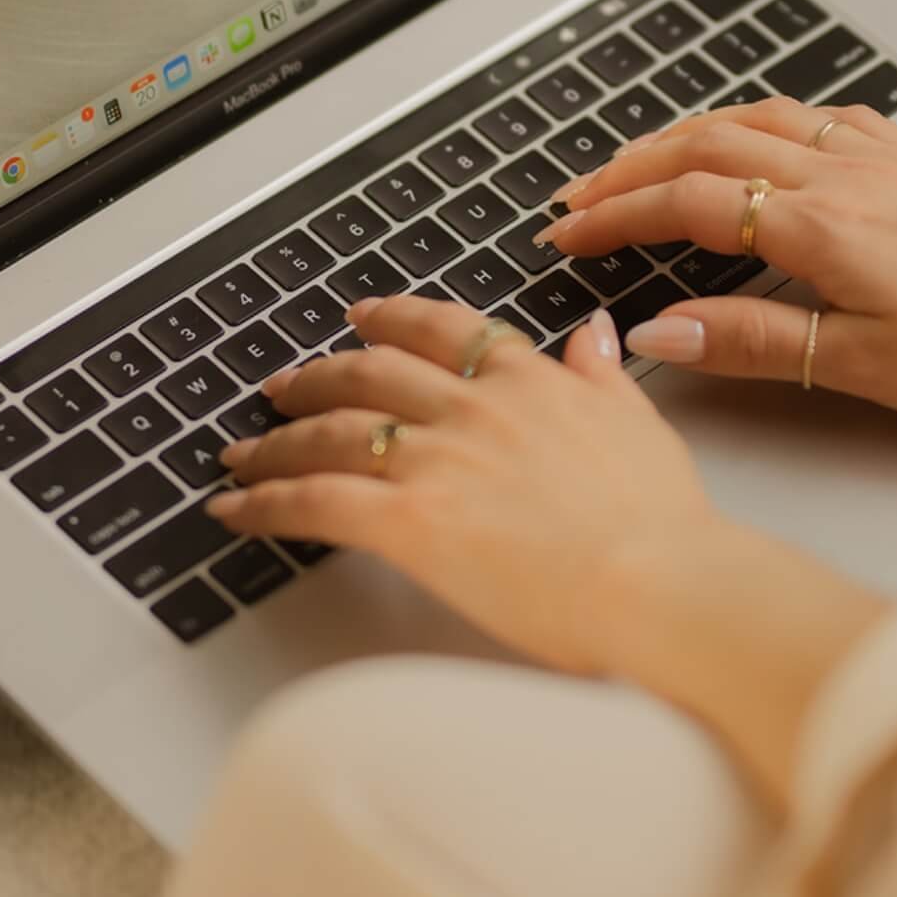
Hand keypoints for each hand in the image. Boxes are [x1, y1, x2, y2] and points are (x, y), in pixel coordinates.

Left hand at [207, 297, 711, 674]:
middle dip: (316, 377)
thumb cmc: (659, 520)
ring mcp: (437, 459)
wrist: (657, 580)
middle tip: (282, 386)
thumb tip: (593, 331)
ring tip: (243, 451)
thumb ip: (603, 373)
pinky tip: (236, 508)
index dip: (392, 319)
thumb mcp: (640, 423)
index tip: (363, 317)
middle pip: (369, 373)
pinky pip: (316, 501)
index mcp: (528, 380)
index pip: (443, 330)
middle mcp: (473, 406)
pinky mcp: (409, 521)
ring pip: (330, 432)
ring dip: (277, 440)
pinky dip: (266, 502)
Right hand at [539, 97, 896, 417]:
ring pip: (751, 119)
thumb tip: (664, 332)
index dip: (617, 217)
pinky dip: (754, 119)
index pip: (687, 203)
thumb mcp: (866, 363)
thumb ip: (756, 342)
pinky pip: (808, 115)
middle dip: (628, 168)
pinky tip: (748, 135)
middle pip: (704, 147)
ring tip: (636, 161)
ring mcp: (873, 153)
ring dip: (681, 136)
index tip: (568, 237)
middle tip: (576, 197)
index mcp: (822, 226)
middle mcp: (839, 172)